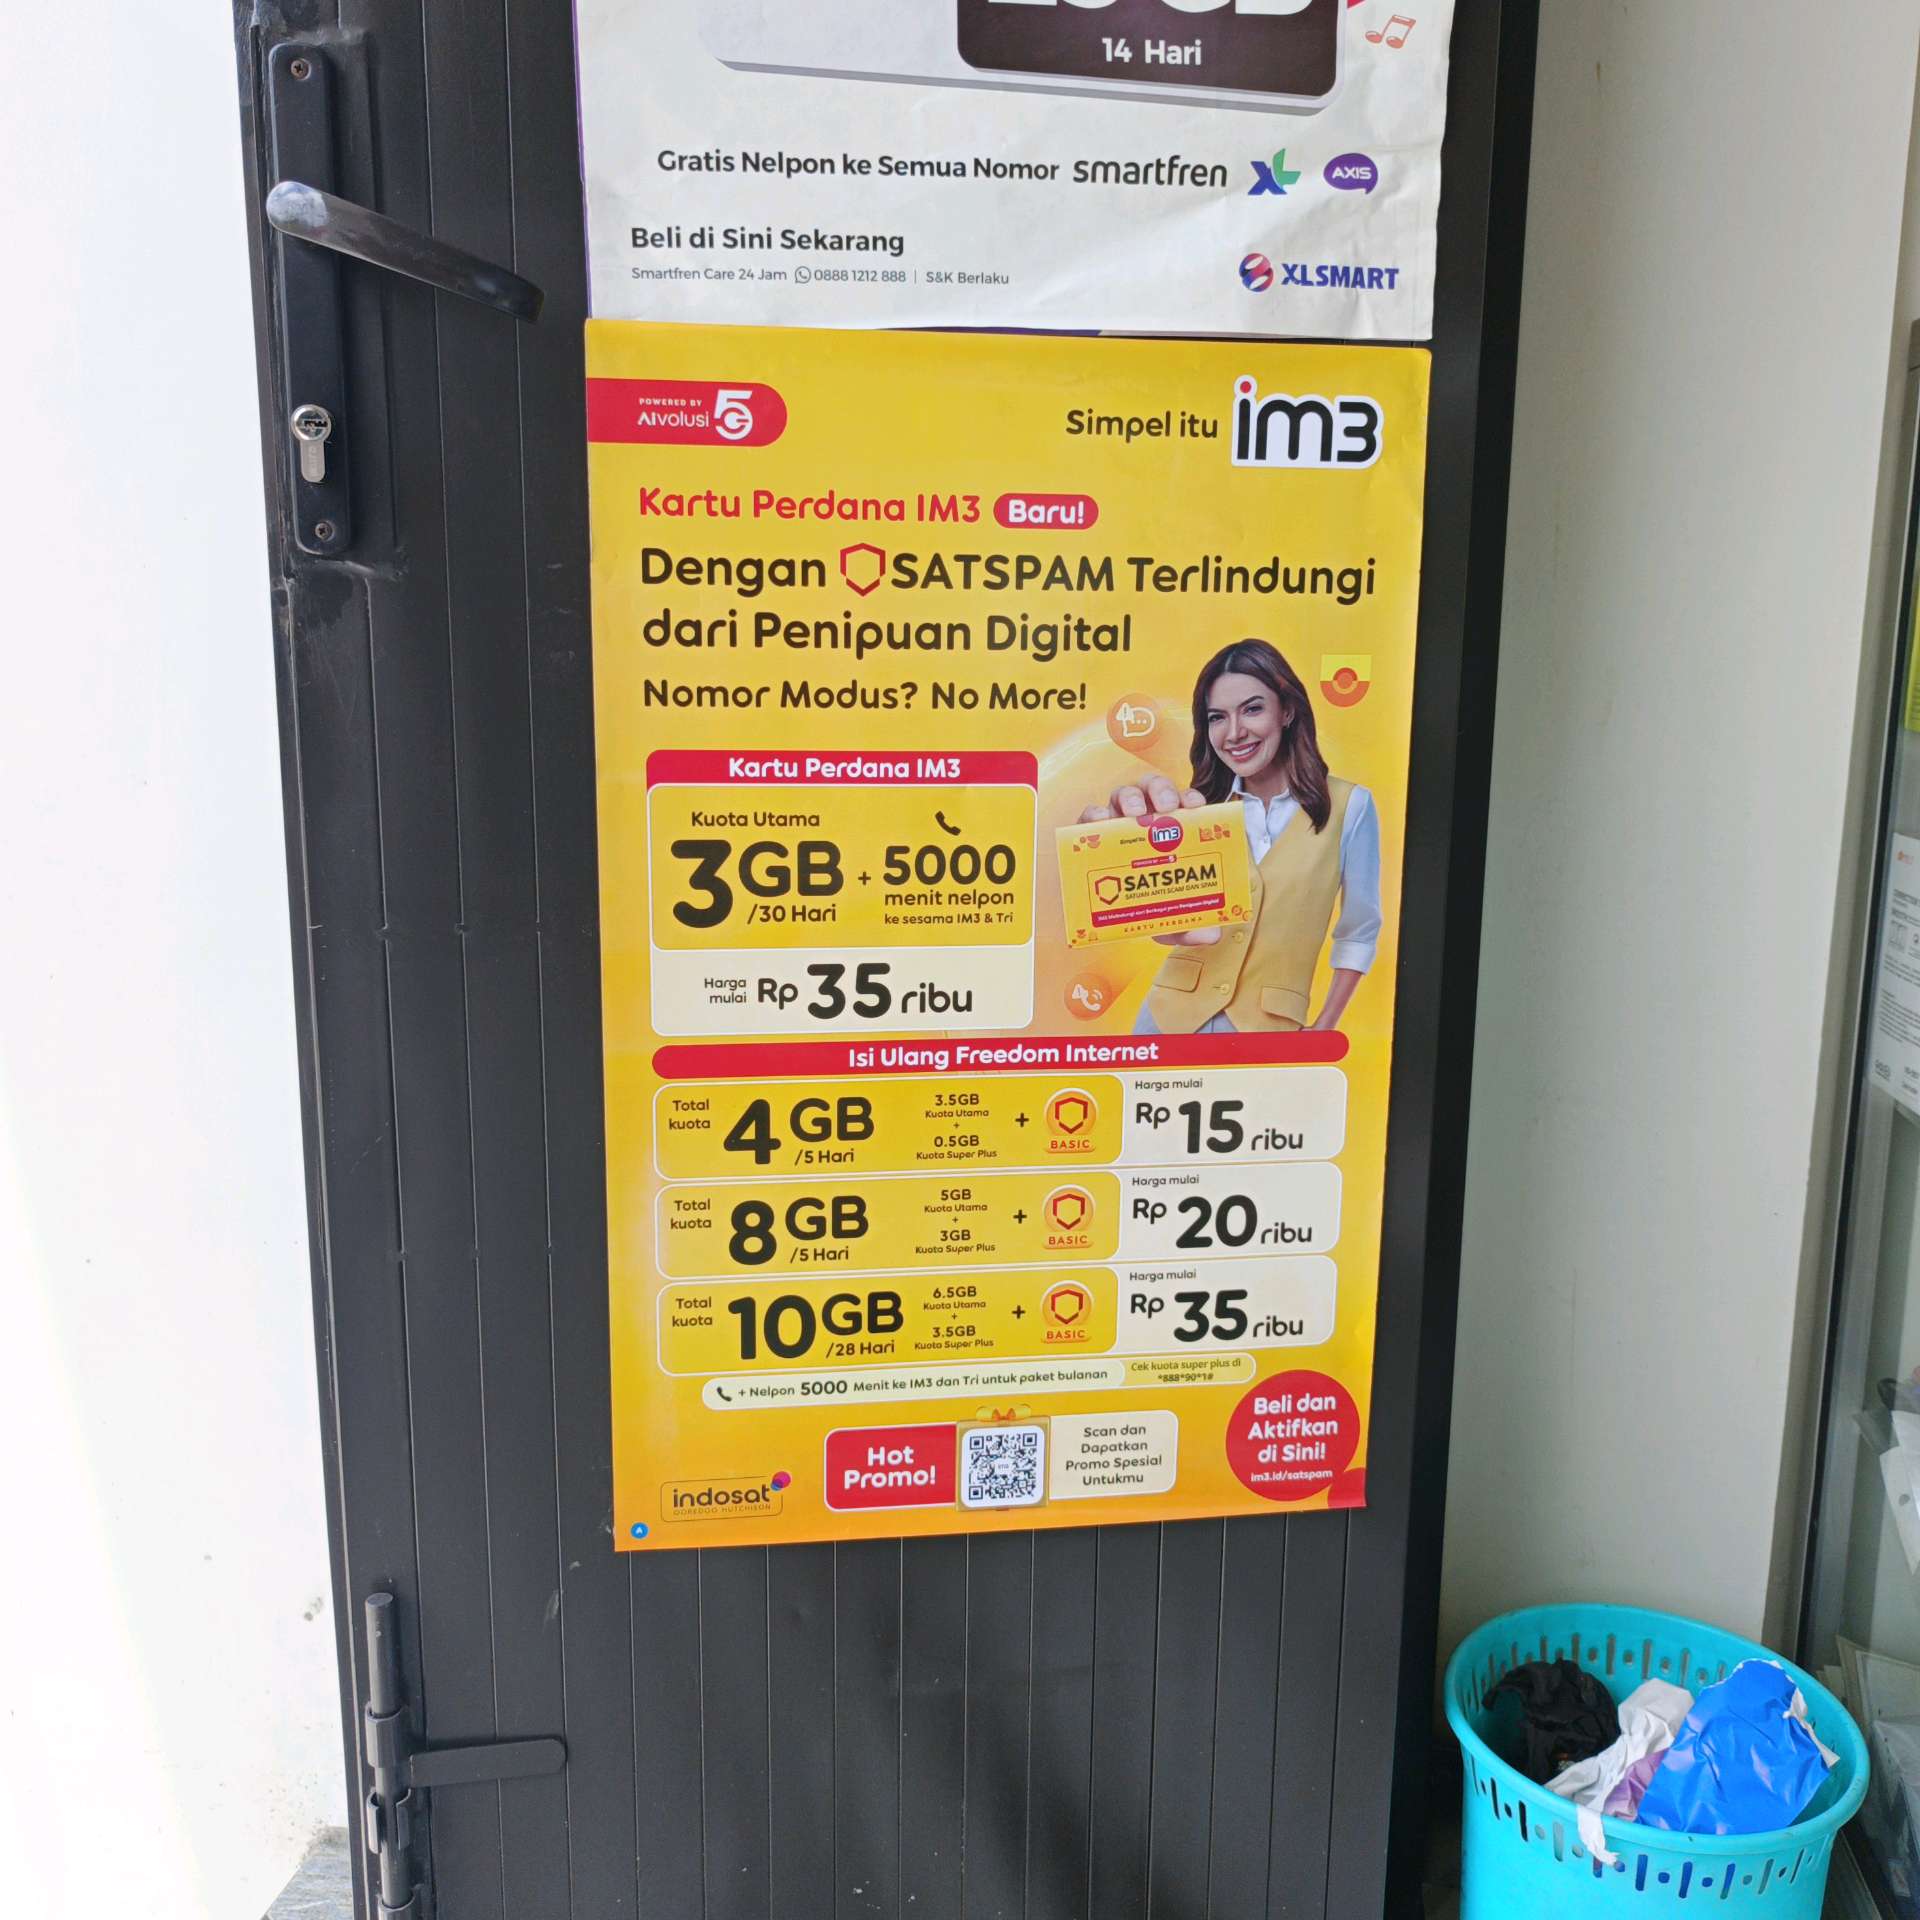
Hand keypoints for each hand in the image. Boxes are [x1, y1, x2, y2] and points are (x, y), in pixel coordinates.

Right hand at [1078, 775, 1222, 945]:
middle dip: (1162, 790)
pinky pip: (1089, 815)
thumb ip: (1190, 926)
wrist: (1109, 918)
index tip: (1197, 806)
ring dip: (1131, 797)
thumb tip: (1211, 935)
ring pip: (1123, 793)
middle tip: (1167, 808)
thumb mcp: (1170, 921)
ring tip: (1136, 814)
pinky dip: (1095, 813)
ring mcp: (1115, 823)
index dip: (1190, 797)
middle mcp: (1143, 820)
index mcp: (1169, 831)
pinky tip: (1102, 821)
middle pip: (1153, 789)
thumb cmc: (1147, 909)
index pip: (1182, 803)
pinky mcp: (1088, 834)